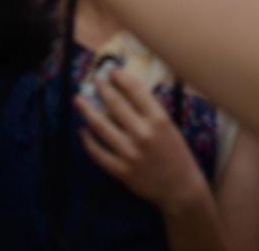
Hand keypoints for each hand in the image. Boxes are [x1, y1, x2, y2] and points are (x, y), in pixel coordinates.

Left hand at [76, 66, 207, 208]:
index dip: (120, 77)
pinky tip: (83, 130)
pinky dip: (87, 140)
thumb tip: (124, 89)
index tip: (111, 70)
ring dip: (87, 110)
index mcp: (158, 120)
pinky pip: (98, 152)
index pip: (135, 91)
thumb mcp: (168, 125)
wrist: (180, 187)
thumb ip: (149, 110)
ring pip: (101, 126)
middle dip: (102, 89)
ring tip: (79, 100)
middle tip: (94, 80)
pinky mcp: (121, 170)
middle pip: (115, 104)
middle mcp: (143, 134)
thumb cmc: (175, 152)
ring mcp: (130, 153)